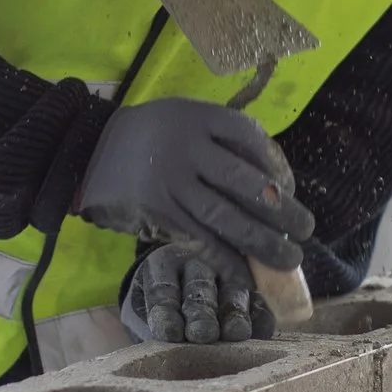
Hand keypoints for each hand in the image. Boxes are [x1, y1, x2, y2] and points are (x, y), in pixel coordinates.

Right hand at [77, 98, 314, 285]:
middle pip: (247, 183)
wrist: (85, 152)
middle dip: (282, 211)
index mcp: (199, 116)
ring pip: (228, 217)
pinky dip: (227, 261)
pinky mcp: (159, 212)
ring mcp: (172, 182)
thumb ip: (220, 139)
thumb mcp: (182, 118)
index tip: (289, 189)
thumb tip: (273, 184)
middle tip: (306, 230)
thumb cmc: (147, 138)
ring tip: (289, 260)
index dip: (278, 166)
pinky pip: (202, 240)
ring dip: (263, 243)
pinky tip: (247, 275)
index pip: (251, 139)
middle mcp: (188, 147)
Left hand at [123, 242, 275, 343]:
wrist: (183, 287)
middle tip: (201, 334)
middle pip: (199, 288)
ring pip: (232, 292)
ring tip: (234, 333)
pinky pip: (258, 303)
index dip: (166, 312)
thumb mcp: (143, 311)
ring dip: (233, 313)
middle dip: (201, 313)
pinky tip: (259, 334)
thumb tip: (161, 346)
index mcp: (162, 265)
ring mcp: (228, 273)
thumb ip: (149, 325)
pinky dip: (259, 318)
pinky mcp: (252, 289)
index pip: (162, 289)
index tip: (169, 334)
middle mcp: (197, 263)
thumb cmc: (160, 308)